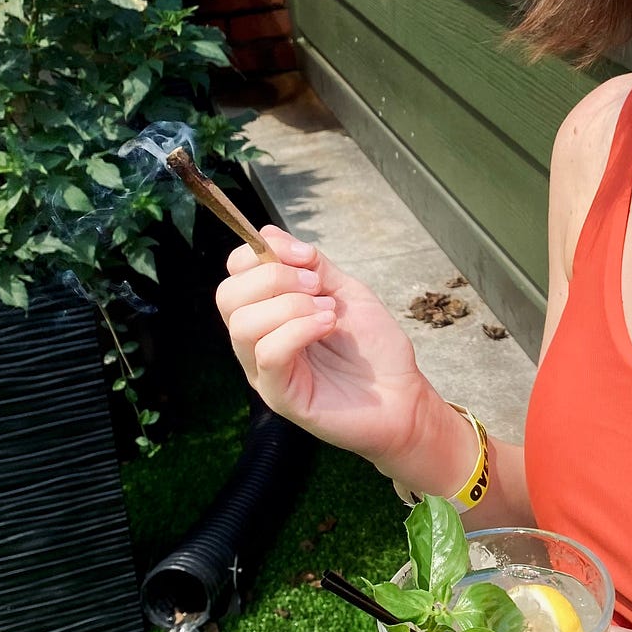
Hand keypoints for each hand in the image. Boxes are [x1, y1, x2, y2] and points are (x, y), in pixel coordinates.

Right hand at [214, 224, 433, 464]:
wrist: (403, 394)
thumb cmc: (374, 347)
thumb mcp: (344, 291)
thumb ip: (310, 265)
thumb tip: (268, 235)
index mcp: (268, 313)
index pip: (234, 275)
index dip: (259, 254)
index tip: (304, 256)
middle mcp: (258, 341)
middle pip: (228, 296)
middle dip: (273, 278)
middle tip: (317, 287)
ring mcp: (264, 371)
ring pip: (244, 324)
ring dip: (289, 306)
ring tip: (328, 313)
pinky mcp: (280, 396)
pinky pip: (268, 354)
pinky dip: (298, 329)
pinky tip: (327, 325)